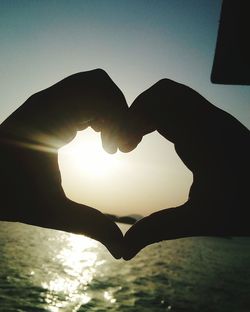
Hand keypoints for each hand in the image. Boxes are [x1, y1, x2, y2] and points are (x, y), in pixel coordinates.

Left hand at [0, 69, 127, 258]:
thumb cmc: (9, 196)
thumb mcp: (52, 212)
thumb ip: (91, 227)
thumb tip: (124, 252)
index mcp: (48, 118)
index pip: (97, 93)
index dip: (119, 118)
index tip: (118, 153)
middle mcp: (47, 101)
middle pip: (98, 81)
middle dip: (118, 111)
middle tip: (117, 146)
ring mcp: (48, 101)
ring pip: (92, 86)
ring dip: (109, 111)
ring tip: (108, 145)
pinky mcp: (50, 108)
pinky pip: (83, 96)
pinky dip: (98, 113)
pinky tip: (97, 141)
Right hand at [121, 79, 249, 259]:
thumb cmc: (247, 207)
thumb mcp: (200, 220)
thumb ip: (159, 230)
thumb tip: (123, 251)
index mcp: (204, 138)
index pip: (156, 106)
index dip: (128, 122)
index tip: (120, 151)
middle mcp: (209, 120)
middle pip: (161, 92)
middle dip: (134, 113)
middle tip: (125, 144)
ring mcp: (213, 118)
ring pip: (171, 94)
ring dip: (147, 112)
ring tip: (135, 141)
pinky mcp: (213, 122)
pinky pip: (180, 104)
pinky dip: (159, 115)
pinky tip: (154, 139)